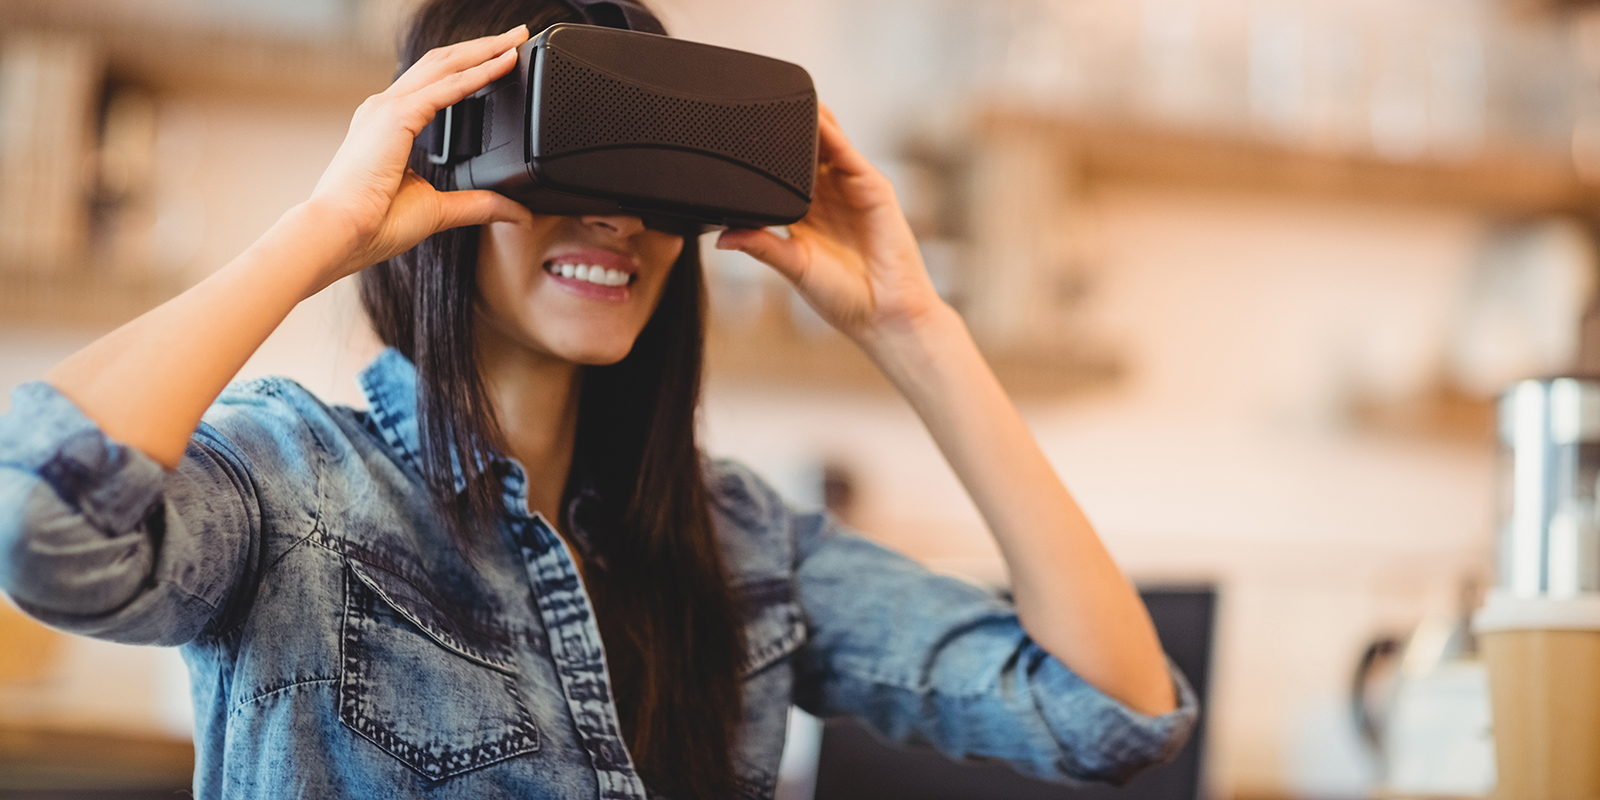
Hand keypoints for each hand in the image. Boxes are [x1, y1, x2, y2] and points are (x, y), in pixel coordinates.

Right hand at [301, 25, 533, 293]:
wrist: (338, 234)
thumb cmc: (372, 226)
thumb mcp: (439, 210)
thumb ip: (479, 205)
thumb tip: (517, 213)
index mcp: (388, 126)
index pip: (434, 83)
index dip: (468, 68)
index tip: (500, 61)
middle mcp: (384, 109)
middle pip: (441, 63)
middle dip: (481, 47)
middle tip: (516, 35)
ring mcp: (386, 108)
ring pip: (445, 64)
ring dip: (483, 49)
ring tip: (515, 39)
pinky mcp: (394, 116)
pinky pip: (446, 87)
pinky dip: (478, 72)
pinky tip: (503, 63)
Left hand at [715, 105, 946, 349]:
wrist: (885, 314)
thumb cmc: (843, 298)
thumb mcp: (792, 266)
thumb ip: (760, 246)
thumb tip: (720, 238)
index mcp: (806, 216)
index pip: (780, 175)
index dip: (763, 156)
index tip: (736, 135)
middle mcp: (829, 197)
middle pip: (804, 151)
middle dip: (785, 129)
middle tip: (754, 102)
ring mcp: (853, 189)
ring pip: (827, 144)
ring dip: (809, 122)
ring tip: (784, 96)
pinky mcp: (874, 188)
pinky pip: (849, 154)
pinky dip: (833, 135)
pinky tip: (816, 119)